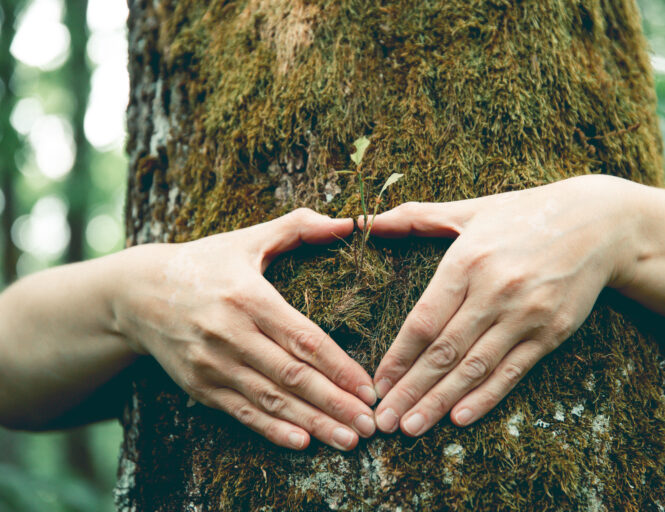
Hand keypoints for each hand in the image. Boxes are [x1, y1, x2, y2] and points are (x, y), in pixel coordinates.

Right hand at [114, 208, 376, 449]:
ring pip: (271, 400)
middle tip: (369, 425)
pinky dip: (272, 430)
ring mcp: (211, 364)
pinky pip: (241, 412)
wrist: (135, 293)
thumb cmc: (204, 262)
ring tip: (349, 440)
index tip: (369, 387)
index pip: (303, 338)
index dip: (339, 367)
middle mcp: (229, 333)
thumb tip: (351, 221)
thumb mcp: (247, 239)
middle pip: (292, 376)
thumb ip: (299, 227)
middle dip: (335, 404)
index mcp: (248, 297)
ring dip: (313, 423)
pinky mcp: (198, 385)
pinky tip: (302, 442)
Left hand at [365, 175, 639, 434]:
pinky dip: (485, 397)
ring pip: (474, 368)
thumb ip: (415, 217)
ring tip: (411, 427)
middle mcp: (495, 290)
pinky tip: (460, 418)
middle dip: (409, 390)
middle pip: (443, 352)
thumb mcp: (470, 210)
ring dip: (439, 402)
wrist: (599, 223)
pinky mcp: (552, 332)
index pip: (423, 322)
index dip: (397, 358)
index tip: (377, 384)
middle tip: (383, 421)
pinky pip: (512, 371)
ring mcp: (526, 314)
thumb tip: (366, 222)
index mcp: (467, 261)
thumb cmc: (524, 215)